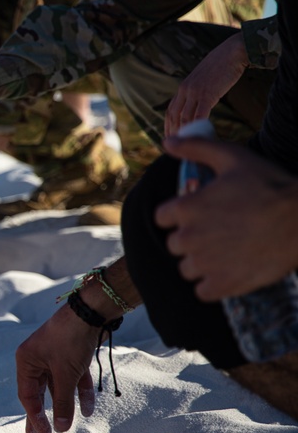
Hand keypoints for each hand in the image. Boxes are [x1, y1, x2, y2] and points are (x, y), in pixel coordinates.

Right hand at [15, 305, 98, 432]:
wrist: (91, 312)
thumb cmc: (70, 340)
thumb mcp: (65, 375)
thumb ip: (62, 402)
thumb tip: (60, 427)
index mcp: (26, 361)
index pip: (28, 395)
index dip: (35, 416)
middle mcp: (37, 358)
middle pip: (39, 392)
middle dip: (43, 413)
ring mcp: (54, 356)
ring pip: (57, 386)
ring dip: (65, 404)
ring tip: (64, 426)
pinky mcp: (70, 354)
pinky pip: (72, 378)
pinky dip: (79, 391)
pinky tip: (88, 408)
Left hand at [155, 137, 297, 299]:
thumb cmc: (269, 186)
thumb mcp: (232, 157)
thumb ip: (196, 147)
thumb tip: (167, 141)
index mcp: (185, 209)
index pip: (162, 218)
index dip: (180, 215)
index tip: (201, 213)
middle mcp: (188, 238)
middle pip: (174, 244)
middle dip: (192, 238)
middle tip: (220, 232)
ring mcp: (204, 264)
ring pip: (187, 268)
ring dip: (201, 263)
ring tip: (228, 251)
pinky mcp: (221, 285)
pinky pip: (202, 291)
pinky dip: (213, 285)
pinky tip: (230, 271)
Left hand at [164, 32, 247, 136]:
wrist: (232, 52)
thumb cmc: (221, 66)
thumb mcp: (202, 79)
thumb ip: (196, 92)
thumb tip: (197, 106)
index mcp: (182, 88)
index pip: (170, 111)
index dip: (168, 126)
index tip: (170, 138)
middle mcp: (185, 90)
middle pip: (174, 116)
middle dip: (174, 133)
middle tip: (177, 148)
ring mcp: (195, 92)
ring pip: (185, 118)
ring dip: (185, 133)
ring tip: (188, 145)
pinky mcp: (208, 94)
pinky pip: (199, 114)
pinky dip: (197, 126)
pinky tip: (200, 135)